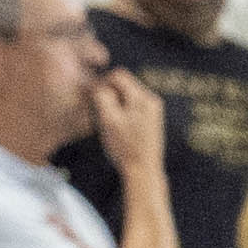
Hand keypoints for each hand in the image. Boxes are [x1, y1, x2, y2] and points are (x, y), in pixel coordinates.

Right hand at [87, 61, 164, 175]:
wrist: (143, 172)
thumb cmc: (124, 147)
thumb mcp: (108, 119)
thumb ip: (103, 96)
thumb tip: (99, 83)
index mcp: (143, 98)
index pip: (118, 75)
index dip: (102, 83)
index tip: (93, 99)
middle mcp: (152, 101)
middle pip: (123, 85)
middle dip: (109, 94)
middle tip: (100, 114)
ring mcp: (153, 111)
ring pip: (126, 97)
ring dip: (113, 105)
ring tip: (108, 123)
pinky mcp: (150, 121)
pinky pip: (131, 108)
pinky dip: (120, 113)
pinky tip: (116, 128)